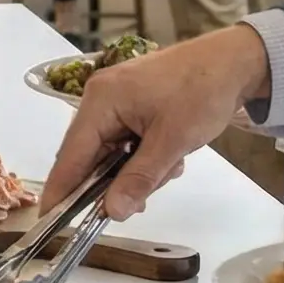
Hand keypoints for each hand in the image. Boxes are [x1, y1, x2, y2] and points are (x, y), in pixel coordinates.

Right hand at [44, 26, 271, 219]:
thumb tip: (112, 212)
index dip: (60, 190)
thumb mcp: (173, 141)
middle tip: (139, 203)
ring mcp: (114, 100)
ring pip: (110, 152)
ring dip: (136, 170)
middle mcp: (99, 99)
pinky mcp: (130, 104)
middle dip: (114, 182)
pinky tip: (169, 157)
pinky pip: (124, 142)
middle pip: (90, 156)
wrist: (233, 60)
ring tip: (169, 168)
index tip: (51, 222)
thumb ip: (139, 178)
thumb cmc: (202, 92)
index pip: (70, 155)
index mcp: (100, 101)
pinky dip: (143, 157)